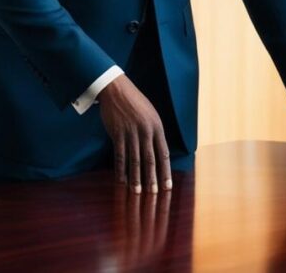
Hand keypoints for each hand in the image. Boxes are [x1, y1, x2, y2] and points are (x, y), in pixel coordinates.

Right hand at [98, 74, 171, 193]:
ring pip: (135, 161)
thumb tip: (157, 151)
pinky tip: (122, 181)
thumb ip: (154, 132)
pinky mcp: (117, 134)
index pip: (163, 154)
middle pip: (150, 160)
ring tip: (138, 193)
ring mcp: (131, 133)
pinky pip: (120, 156)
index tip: (168, 186)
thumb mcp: (151, 114)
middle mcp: (146, 131)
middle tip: (155, 195)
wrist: (117, 89)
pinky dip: (121, 170)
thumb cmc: (135, 102)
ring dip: (136, 179)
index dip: (166, 171)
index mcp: (157, 127)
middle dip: (153, 180)